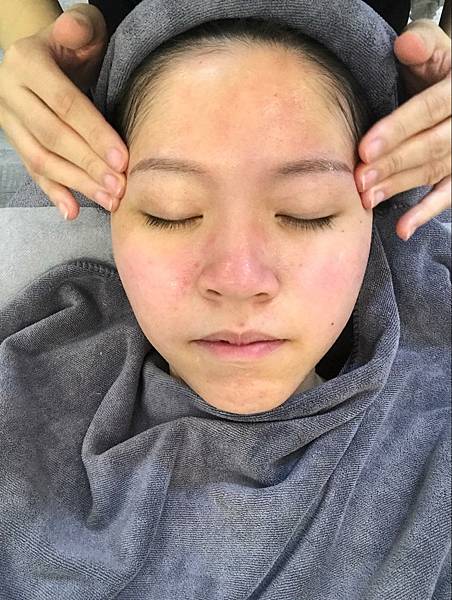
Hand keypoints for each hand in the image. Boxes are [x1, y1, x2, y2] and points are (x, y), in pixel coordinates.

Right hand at [0, 3, 128, 218]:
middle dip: (89, 165)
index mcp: (27, 64)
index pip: (64, 104)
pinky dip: (53, 193)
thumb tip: (75, 33)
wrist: (49, 56)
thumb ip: (80, 27)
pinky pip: (33, 171)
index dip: (94, 133)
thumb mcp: (80, 27)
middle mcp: (11, 94)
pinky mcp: (17, 142)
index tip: (122, 159)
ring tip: (109, 200)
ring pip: (42, 159)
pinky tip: (72, 211)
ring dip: (77, 184)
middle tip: (120, 186)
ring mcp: (10, 122)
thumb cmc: (73, 45)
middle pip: (53, 137)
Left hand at [355, 19, 450, 240]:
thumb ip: (422, 47)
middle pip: (430, 147)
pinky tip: (403, 229)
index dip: (398, 130)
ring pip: (433, 171)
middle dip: (392, 165)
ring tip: (367, 199)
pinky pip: (447, 195)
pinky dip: (425, 213)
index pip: (430, 110)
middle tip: (359, 180)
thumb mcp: (433, 51)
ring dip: (399, 187)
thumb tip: (405, 44)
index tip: (366, 149)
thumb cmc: (434, 69)